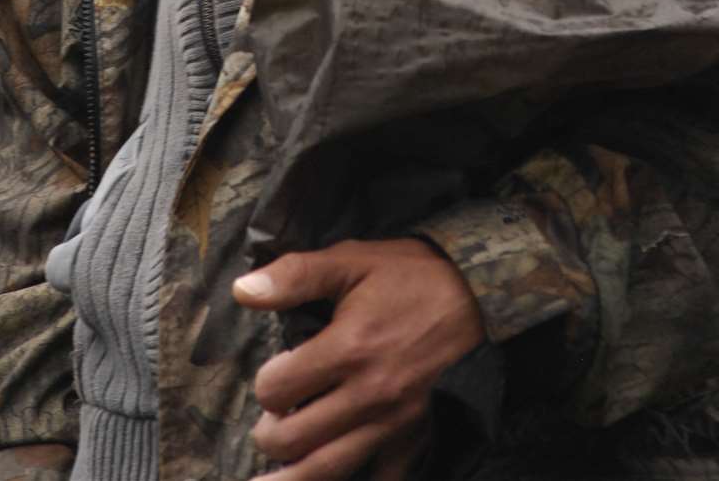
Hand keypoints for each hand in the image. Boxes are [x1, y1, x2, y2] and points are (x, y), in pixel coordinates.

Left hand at [233, 236, 484, 479]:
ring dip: (293, 479)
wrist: (477, 294)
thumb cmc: (409, 275)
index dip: (264, 383)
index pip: (278, 389)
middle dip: (269, 435)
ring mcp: (394, 423)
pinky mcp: (417, 438)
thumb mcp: (351, 260)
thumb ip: (295, 275)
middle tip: (269, 424)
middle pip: (295, 440)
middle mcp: (369, 394)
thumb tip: (241, 290)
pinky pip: (384, 480)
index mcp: (348, 349)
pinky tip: (338, 478)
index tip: (272, 376)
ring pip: (330, 471)